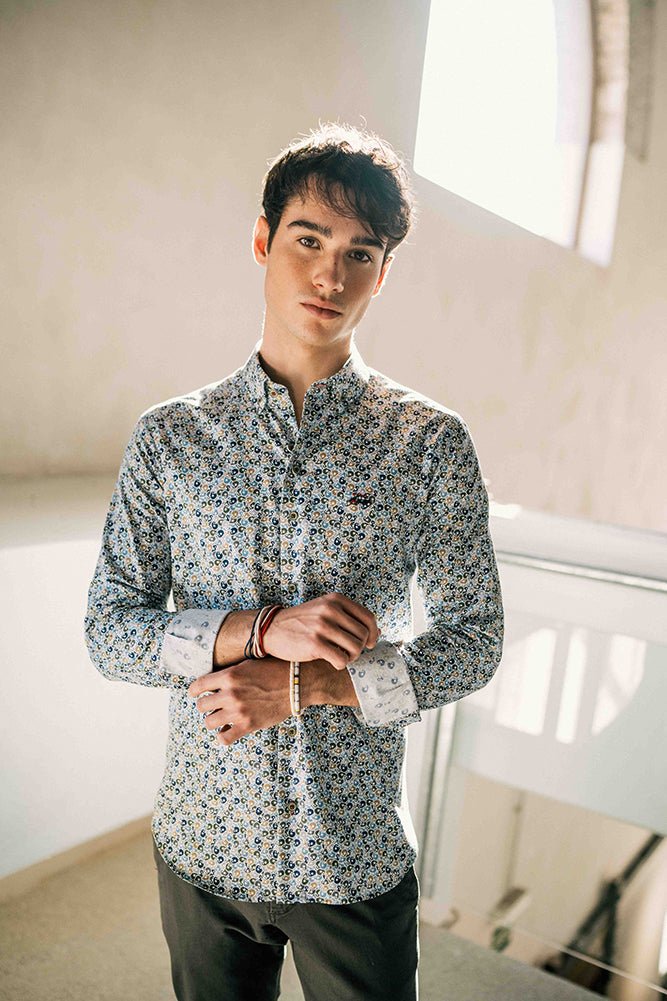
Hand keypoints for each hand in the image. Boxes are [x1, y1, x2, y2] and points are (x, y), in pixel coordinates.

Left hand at [188, 658, 290, 745]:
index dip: (195, 691)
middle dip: (205, 705)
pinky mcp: (249, 725)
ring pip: (209, 722)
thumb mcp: (248, 665)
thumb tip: (215, 684)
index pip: (198, 686)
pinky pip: (224, 738)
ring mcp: (239, 711)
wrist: (298, 683)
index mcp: (229, 676)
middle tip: (213, 704)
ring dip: (213, 720)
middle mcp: (231, 694)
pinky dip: (223, 736)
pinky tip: (227, 730)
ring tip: (221, 716)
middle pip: (201, 706)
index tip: (197, 694)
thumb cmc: (275, 670)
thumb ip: (230, 674)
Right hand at [263, 592, 379, 670]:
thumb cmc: (302, 622)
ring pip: (355, 648)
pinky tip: (332, 662)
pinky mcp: (314, 644)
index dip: (372, 634)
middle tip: (349, 652)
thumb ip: (349, 617)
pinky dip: (341, 664)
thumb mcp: (325, 610)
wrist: (272, 629)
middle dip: (360, 648)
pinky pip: (342, 659)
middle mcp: (330, 610)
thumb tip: (377, 632)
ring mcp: (322, 626)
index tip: (368, 643)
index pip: (368, 618)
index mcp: (336, 600)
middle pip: (363, 635)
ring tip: (341, 656)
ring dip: (351, 657)